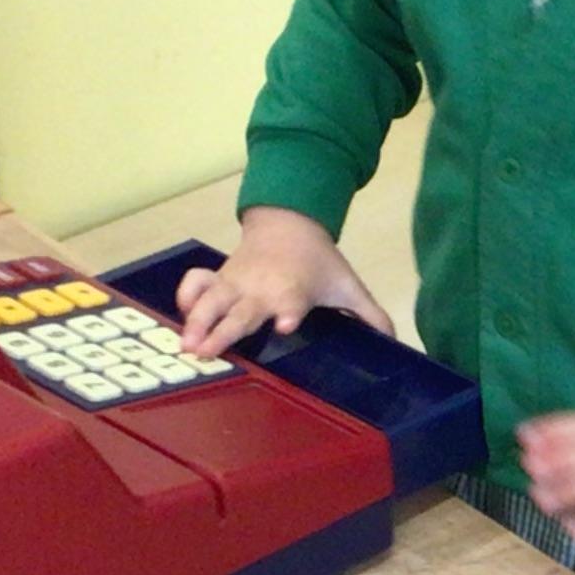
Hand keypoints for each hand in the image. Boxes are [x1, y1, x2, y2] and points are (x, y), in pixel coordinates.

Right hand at [174, 207, 391, 354]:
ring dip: (196, 321)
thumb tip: (397, 344)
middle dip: (224, 330)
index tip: (284, 325)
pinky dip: (186, 296)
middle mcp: (261, 288)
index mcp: (295, 289)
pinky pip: (197, 286)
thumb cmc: (319, 262)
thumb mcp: (348, 286)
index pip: (291, 301)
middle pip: (241, 310)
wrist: (288, 222)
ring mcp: (236, 283)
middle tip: (207, 352)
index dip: (287, 312)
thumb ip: (371, 316)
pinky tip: (177, 316)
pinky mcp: (219, 279)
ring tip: (185, 346)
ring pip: (211, 302)